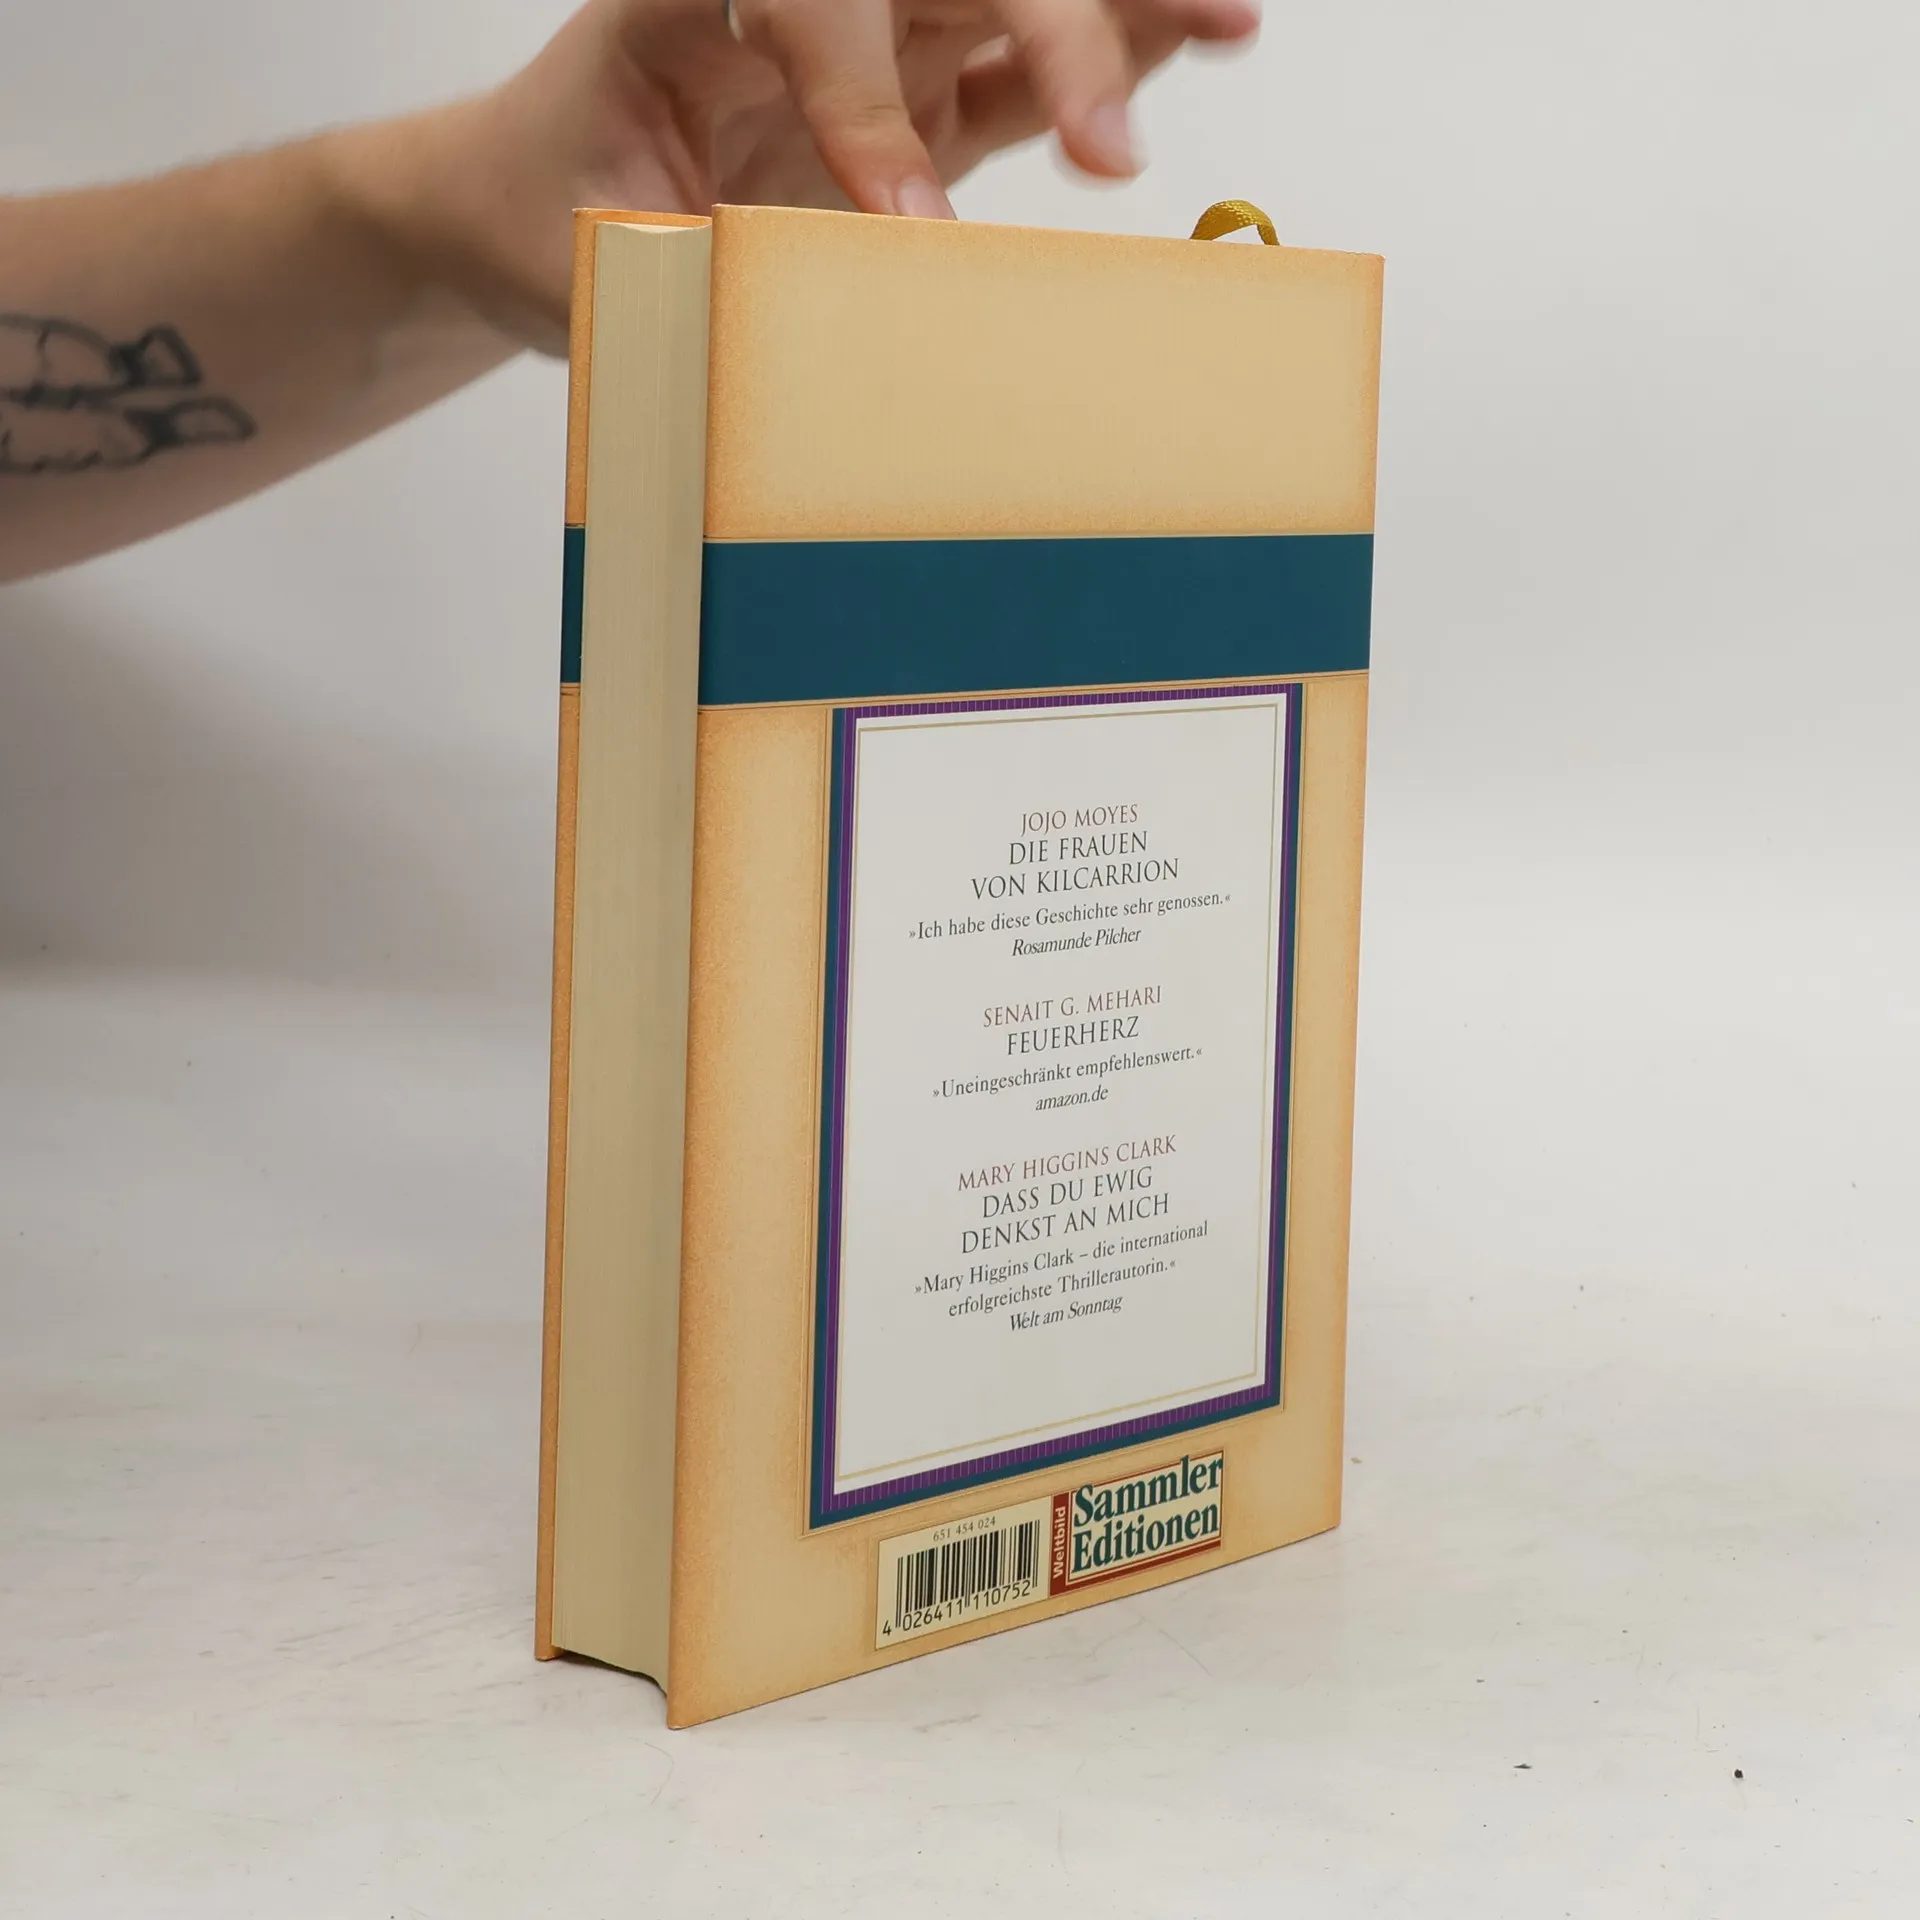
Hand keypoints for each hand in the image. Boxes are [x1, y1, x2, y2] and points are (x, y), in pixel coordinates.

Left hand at [342, 0, 1258, 353]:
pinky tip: (1201, 34)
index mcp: (682, 6)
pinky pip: (1012, 62)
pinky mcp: (908, 88)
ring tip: (1232, 19)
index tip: (904, 219)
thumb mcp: (588, 263)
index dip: (858, 100)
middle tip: (1107, 143)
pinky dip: (1113, 49)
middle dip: (1041, 29)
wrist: (527, 198)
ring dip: (1112, 11)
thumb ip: (697, 276)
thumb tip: (826, 327)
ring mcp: (862, 32)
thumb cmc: (542, 220)